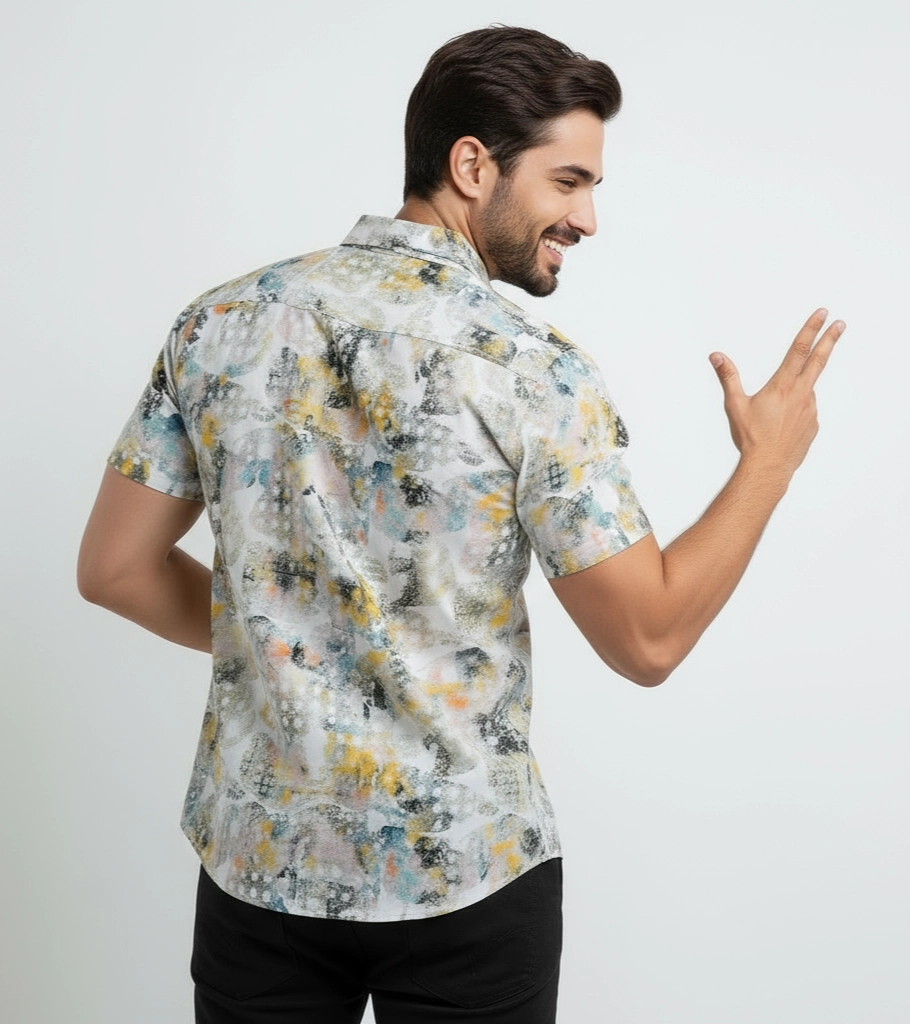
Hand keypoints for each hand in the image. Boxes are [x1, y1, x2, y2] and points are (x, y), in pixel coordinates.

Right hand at [709, 308, 844, 482]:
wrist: (769, 466)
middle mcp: (801, 394)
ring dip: (799, 389)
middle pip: (819, 360)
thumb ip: (728, 377)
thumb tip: (717, 357)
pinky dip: (797, 408)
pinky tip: (783, 422)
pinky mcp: (813, 423)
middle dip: (830, 339)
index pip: (799, 350)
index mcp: (782, 386)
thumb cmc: (752, 438)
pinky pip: (806, 409)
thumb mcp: (735, 405)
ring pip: (807, 389)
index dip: (811, 329)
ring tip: (777, 410)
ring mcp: (810, 409)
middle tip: (840, 324)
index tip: (822, 315)